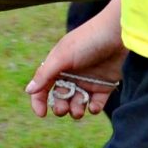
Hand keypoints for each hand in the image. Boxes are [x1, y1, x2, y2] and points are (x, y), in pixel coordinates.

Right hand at [27, 3, 125, 118]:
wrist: (119, 34)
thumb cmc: (88, 41)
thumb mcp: (63, 56)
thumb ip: (45, 74)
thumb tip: (28, 91)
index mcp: (58, 67)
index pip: (43, 87)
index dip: (39, 101)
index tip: (42, 113)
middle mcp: (71, 75)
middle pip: (60, 98)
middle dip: (60, 107)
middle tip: (64, 109)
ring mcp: (88, 81)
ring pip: (77, 103)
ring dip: (75, 110)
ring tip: (78, 110)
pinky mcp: (104, 86)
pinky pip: (96, 103)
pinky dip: (93, 108)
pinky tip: (93, 106)